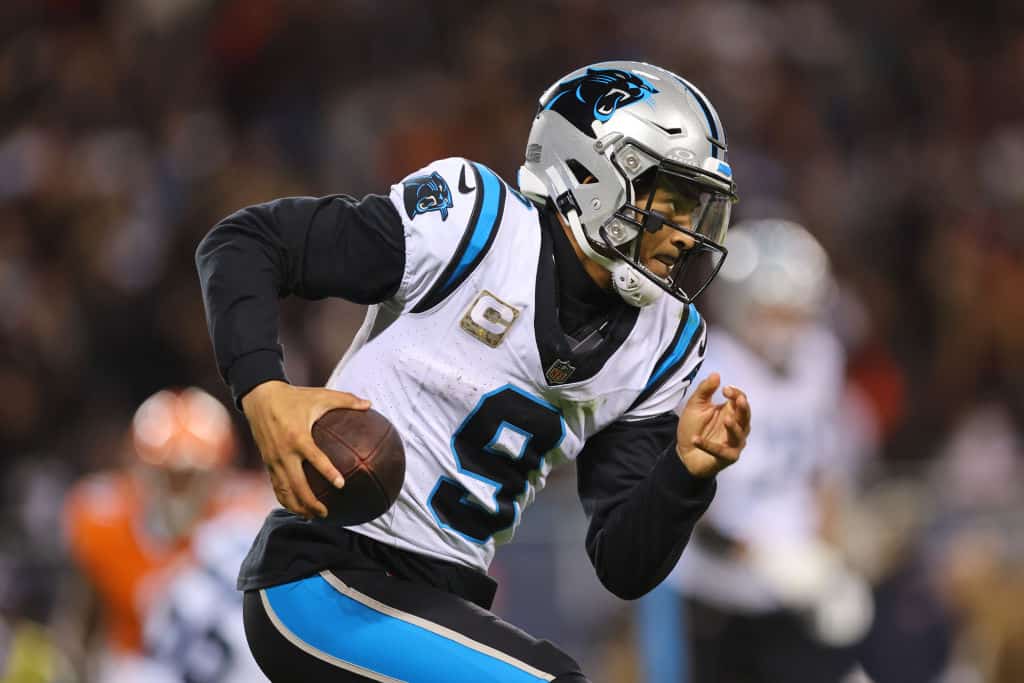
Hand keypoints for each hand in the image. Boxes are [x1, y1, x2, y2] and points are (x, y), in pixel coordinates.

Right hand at [241, 380, 370, 518]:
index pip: (315, 458)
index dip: (328, 472)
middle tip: (326, 512)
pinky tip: (298, 507)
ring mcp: (273, 460)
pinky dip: (286, 499)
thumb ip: (346, 400)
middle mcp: (284, 452)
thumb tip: (370, 405)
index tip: (341, 485)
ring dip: (297, 506)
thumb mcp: (321, 395)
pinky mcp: (267, 462)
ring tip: (312, 516)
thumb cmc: (294, 396)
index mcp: (298, 437)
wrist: (260, 397)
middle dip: (310, 502)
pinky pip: (276, 486)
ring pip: (284, 490)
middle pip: (296, 485)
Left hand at [676, 373, 750, 477]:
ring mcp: (734, 442)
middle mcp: (737, 426)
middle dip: (743, 408)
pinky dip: (708, 445)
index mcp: (731, 411)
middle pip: (745, 416)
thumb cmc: (692, 427)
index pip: (741, 400)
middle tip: (738, 400)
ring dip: (733, 427)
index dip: (736, 394)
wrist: (683, 452)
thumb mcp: (695, 405)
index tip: (725, 389)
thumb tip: (716, 374)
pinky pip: (721, 451)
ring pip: (739, 434)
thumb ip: (705, 390)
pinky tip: (696, 439)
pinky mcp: (727, 457)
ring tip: (726, 419)